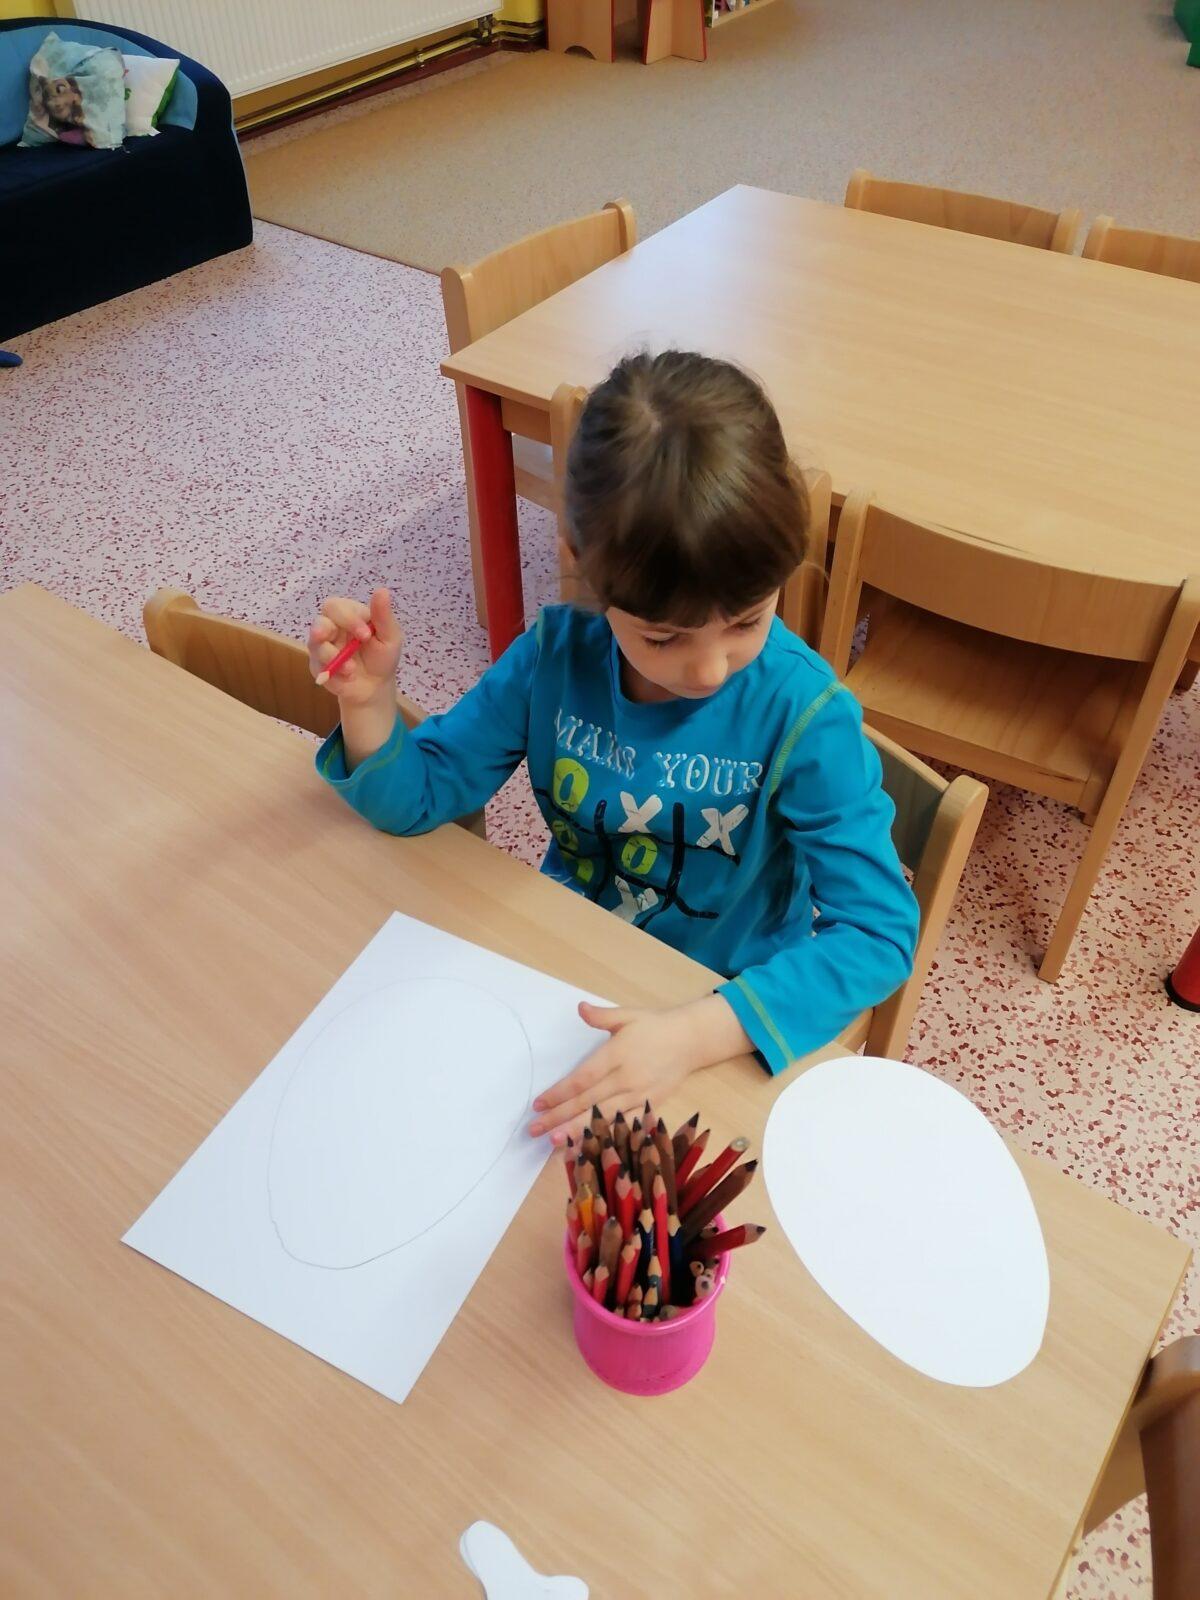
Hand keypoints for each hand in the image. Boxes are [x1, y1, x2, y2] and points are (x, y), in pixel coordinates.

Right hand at [307, 588, 402, 707]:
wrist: (375, 687)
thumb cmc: (382, 657)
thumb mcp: (390, 637)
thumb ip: (383, 615)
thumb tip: (382, 590)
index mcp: (348, 615)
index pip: (337, 607)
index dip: (348, 618)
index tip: (366, 635)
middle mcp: (332, 627)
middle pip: (320, 620)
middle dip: (329, 631)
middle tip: (349, 647)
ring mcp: (322, 646)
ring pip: (314, 643)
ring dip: (332, 656)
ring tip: (351, 669)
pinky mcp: (317, 664)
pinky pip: (316, 664)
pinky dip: (332, 670)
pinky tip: (346, 676)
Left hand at [528, 995, 751, 1143]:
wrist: (691, 1041)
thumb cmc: (655, 1027)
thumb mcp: (628, 1015)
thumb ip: (602, 1016)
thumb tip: (580, 1008)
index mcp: (617, 1055)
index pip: (582, 1079)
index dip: (559, 1093)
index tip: (539, 1103)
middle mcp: (626, 1078)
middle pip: (587, 1102)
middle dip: (559, 1117)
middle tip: (534, 1129)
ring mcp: (638, 1095)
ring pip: (604, 1118)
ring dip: (577, 1131)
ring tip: (555, 1142)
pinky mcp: (649, 1106)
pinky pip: (624, 1125)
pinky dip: (606, 1136)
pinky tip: (589, 1144)